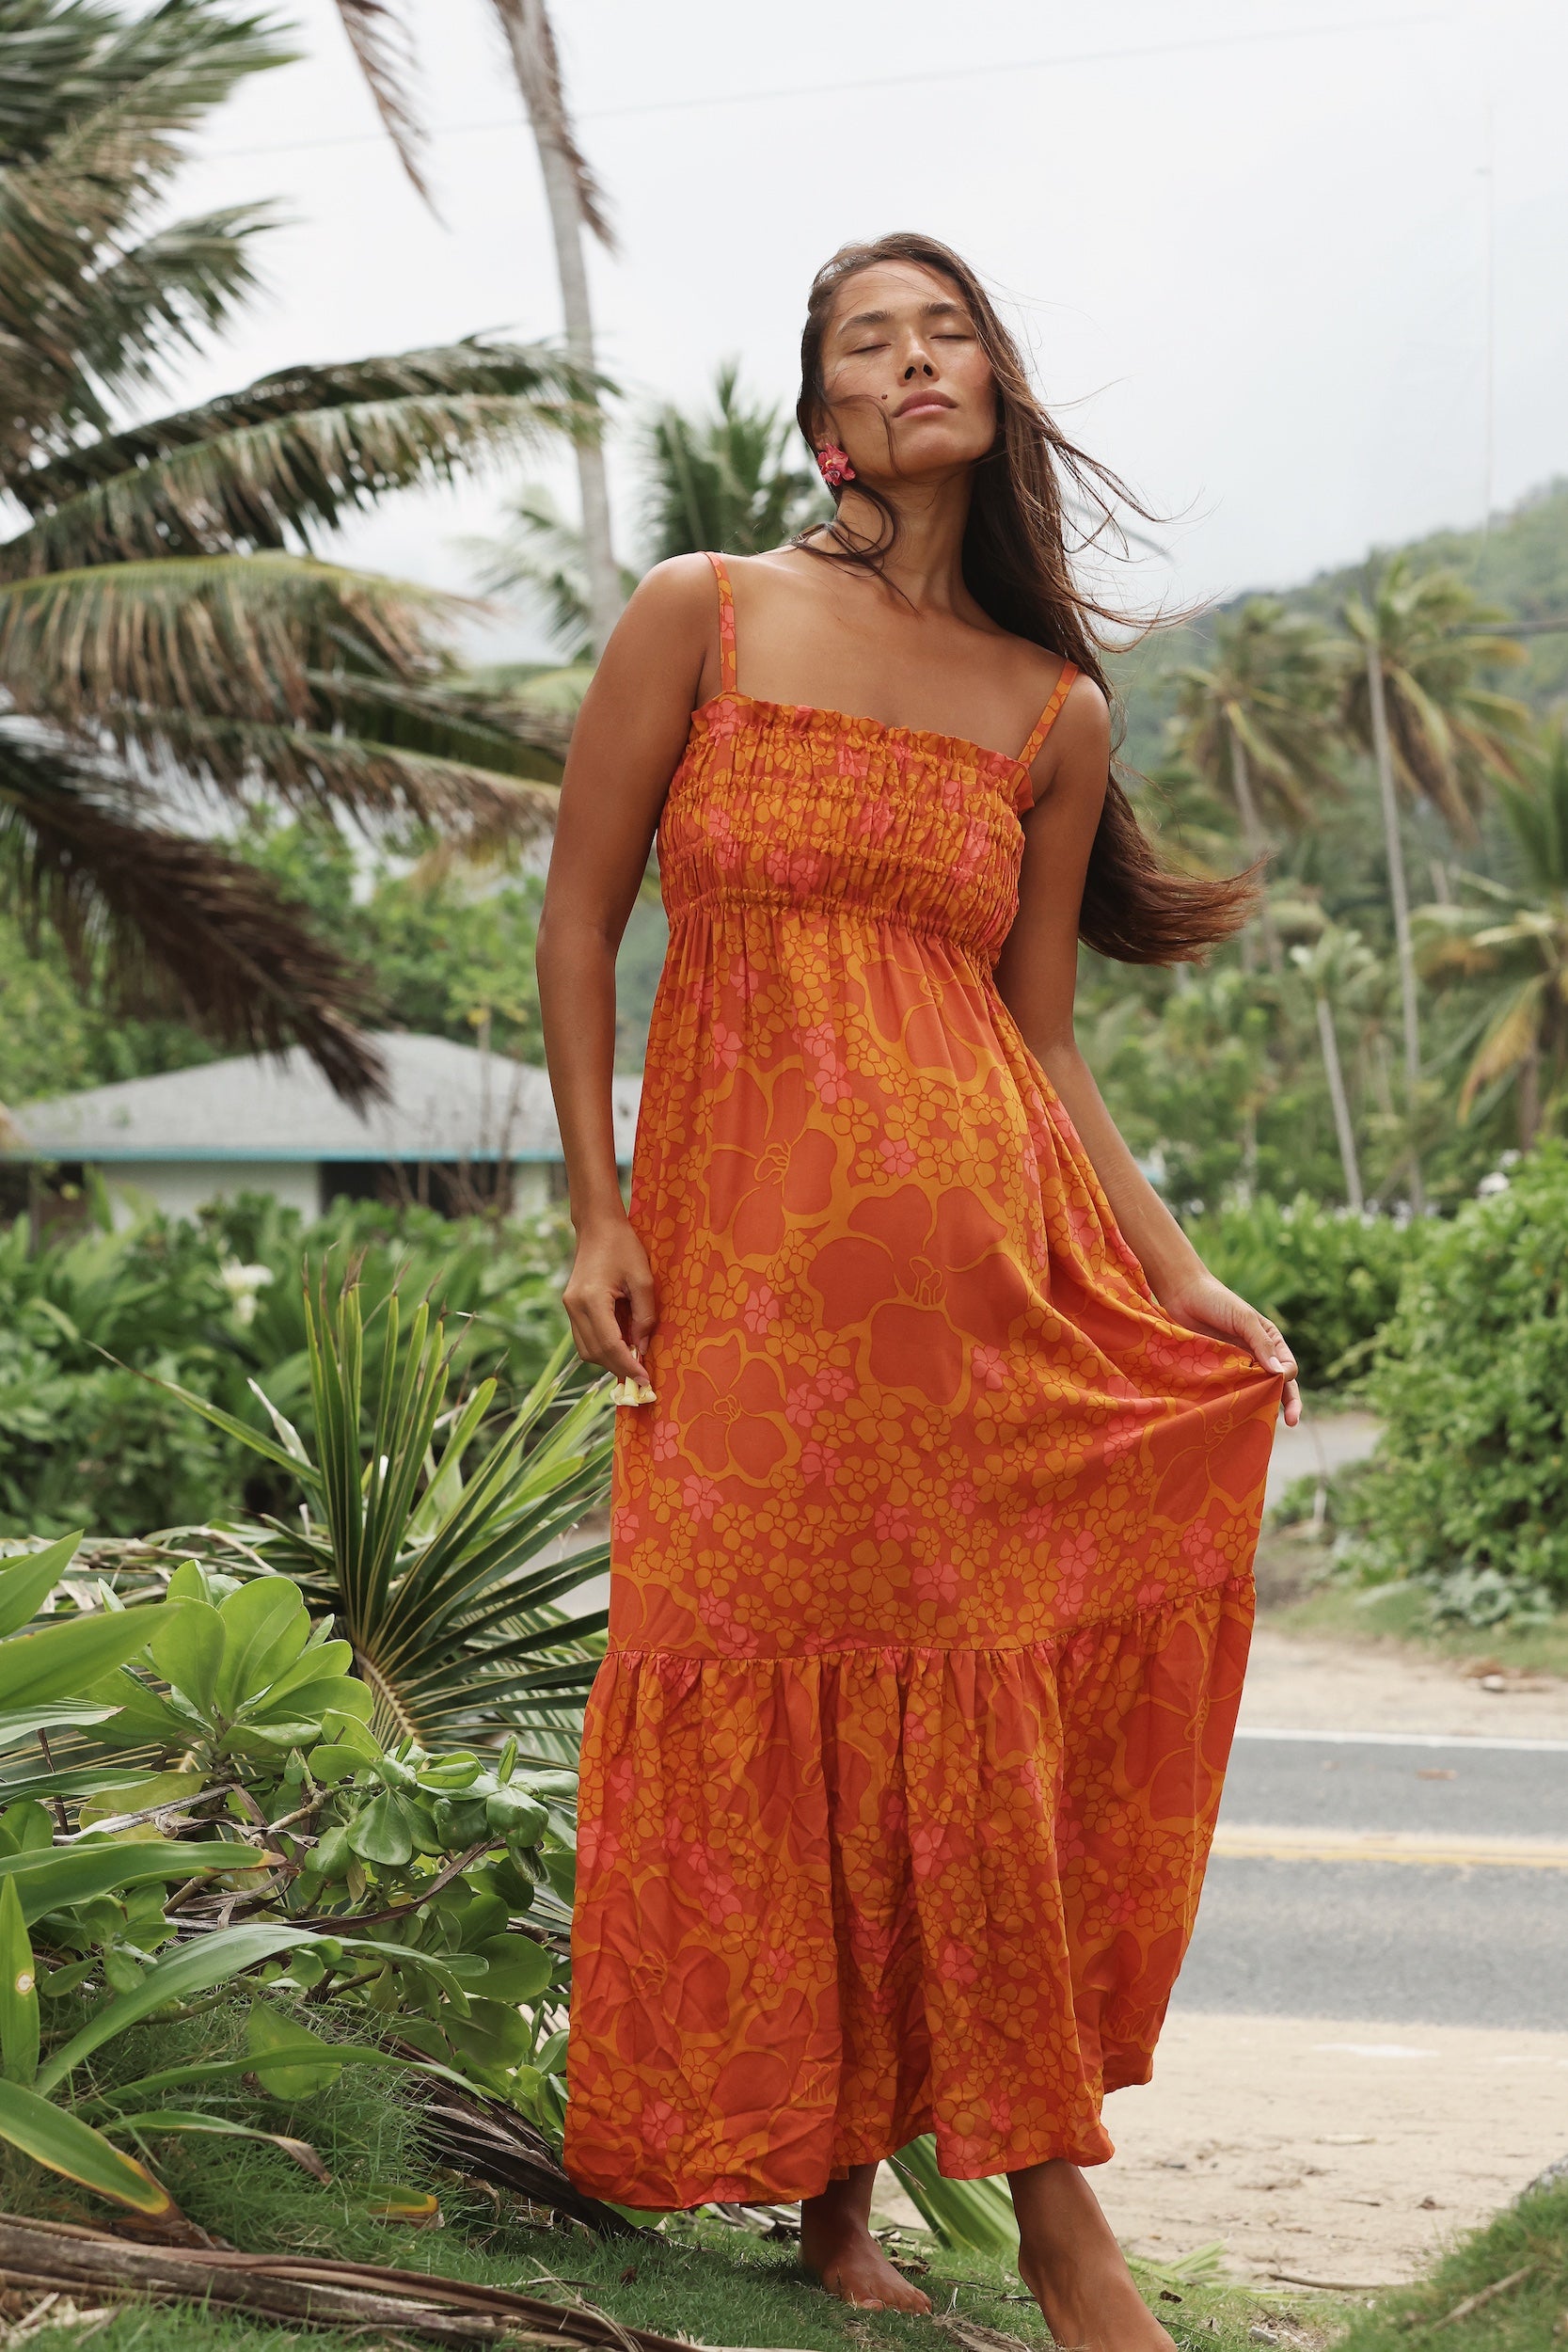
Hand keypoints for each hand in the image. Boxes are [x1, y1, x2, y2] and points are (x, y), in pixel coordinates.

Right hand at [562, 1212, 657, 1386]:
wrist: (597, 1226)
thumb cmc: (624, 1247)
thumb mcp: (643, 1280)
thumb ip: (645, 1316)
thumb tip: (643, 1348)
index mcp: (591, 1299)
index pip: (608, 1345)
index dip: (627, 1367)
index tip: (645, 1381)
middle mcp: (574, 1306)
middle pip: (594, 1353)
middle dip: (618, 1369)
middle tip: (642, 1377)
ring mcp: (569, 1307)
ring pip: (586, 1350)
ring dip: (609, 1361)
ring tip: (634, 1362)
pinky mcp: (571, 1306)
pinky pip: (584, 1338)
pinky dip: (602, 1348)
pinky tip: (622, 1346)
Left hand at [1155, 1271, 1300, 1428]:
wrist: (1182, 1295)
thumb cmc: (1217, 1301)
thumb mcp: (1243, 1318)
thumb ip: (1262, 1344)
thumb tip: (1280, 1374)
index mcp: (1270, 1342)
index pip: (1288, 1367)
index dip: (1287, 1379)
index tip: (1279, 1381)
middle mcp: (1257, 1357)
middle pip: (1278, 1385)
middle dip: (1288, 1403)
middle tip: (1292, 1422)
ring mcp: (1237, 1367)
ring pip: (1254, 1392)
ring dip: (1261, 1406)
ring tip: (1263, 1423)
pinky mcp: (1217, 1373)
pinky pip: (1230, 1391)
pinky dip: (1236, 1403)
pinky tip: (1235, 1415)